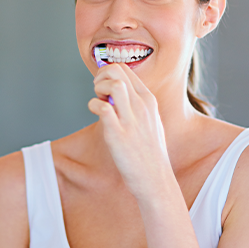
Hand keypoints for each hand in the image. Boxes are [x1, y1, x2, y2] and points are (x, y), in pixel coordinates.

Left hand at [87, 63, 171, 200]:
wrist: (155, 178)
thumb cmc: (150, 152)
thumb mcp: (151, 120)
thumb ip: (136, 104)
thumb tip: (116, 92)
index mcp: (149, 100)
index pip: (126, 69)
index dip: (108, 73)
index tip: (103, 87)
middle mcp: (142, 106)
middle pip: (117, 70)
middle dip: (100, 76)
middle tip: (97, 92)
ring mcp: (131, 119)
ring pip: (114, 84)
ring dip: (99, 88)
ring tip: (98, 101)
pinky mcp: (118, 134)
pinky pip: (102, 108)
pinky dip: (93, 105)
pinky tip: (95, 113)